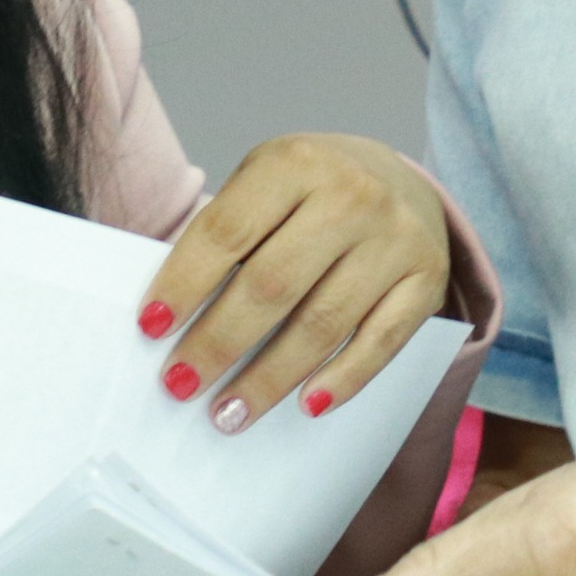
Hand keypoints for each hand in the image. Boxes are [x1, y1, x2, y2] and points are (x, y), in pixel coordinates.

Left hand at [140, 134, 449, 432]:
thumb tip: (170, 320)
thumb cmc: (309, 193)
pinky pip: (381, 343)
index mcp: (295, 162)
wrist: (399, 179)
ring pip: (324, 323)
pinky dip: (342, 380)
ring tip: (228, 413)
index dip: (184, 283)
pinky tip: (306, 406)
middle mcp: (352, 195)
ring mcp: (395, 238)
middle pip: (273, 284)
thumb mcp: (265, 185)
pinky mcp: (426, 280)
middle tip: (181, 385)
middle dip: (218, 342)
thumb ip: (227, 237)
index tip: (150, 329)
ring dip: (270, 377)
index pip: (227, 231)